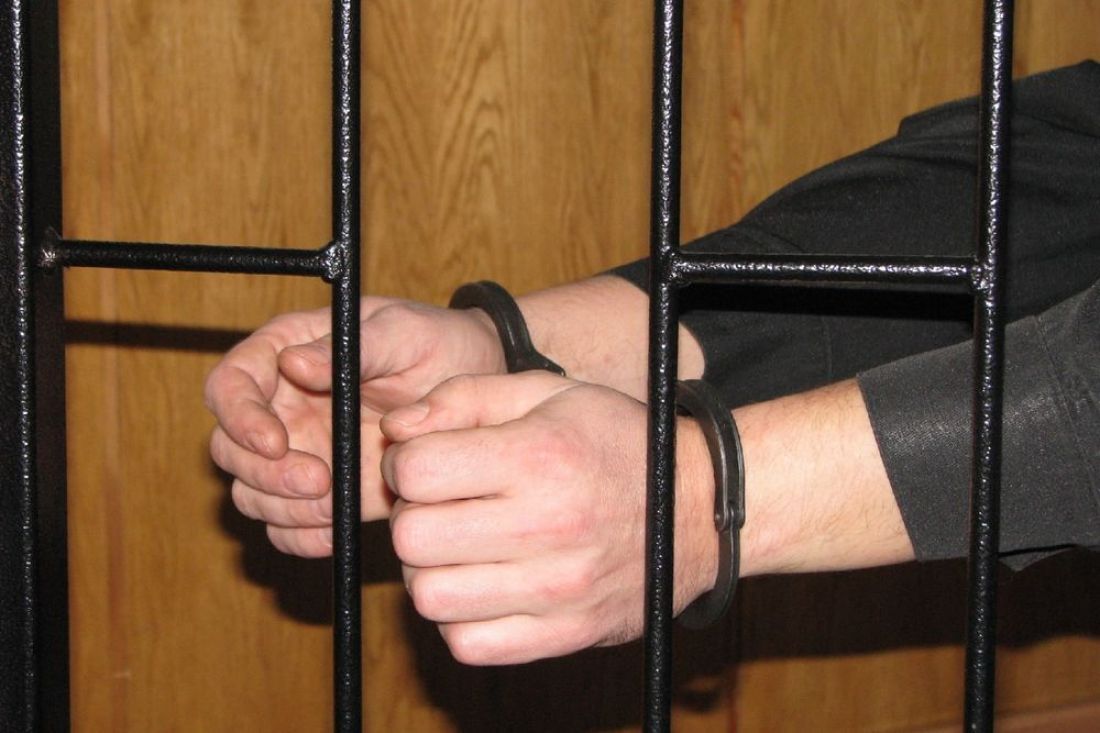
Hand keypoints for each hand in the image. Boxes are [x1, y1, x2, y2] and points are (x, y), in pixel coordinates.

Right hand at [205, 298, 505, 556]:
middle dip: (264, 473)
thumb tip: (292, 363)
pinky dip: (302, 536)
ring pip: (252, 494)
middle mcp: (281, 406)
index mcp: (285, 352)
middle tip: (317, 481)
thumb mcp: (404, 332)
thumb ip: (352, 347)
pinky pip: (287, 527)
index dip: (240, 418)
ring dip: (282, 508)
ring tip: (334, 504)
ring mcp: (299, 453)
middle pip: (230, 449)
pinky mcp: (325, 494)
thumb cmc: (438, 344)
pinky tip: (336, 530)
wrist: (478, 386)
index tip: (274, 442)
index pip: (229, 385)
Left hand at [380, 372, 717, 664]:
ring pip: (429, 597)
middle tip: (442, 505)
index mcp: (541, 457)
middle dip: (412, 516)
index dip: (406, 463)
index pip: (417, 472)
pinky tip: (483, 585)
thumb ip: (465, 397)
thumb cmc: (615, 442)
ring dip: (430, 570)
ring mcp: (558, 590)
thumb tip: (396, 431)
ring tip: (461, 546)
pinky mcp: (566, 634)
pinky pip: (468, 644)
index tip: (429, 462)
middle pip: (412, 537)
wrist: (699, 509)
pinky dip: (460, 617)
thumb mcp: (548, 393)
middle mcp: (549, 526)